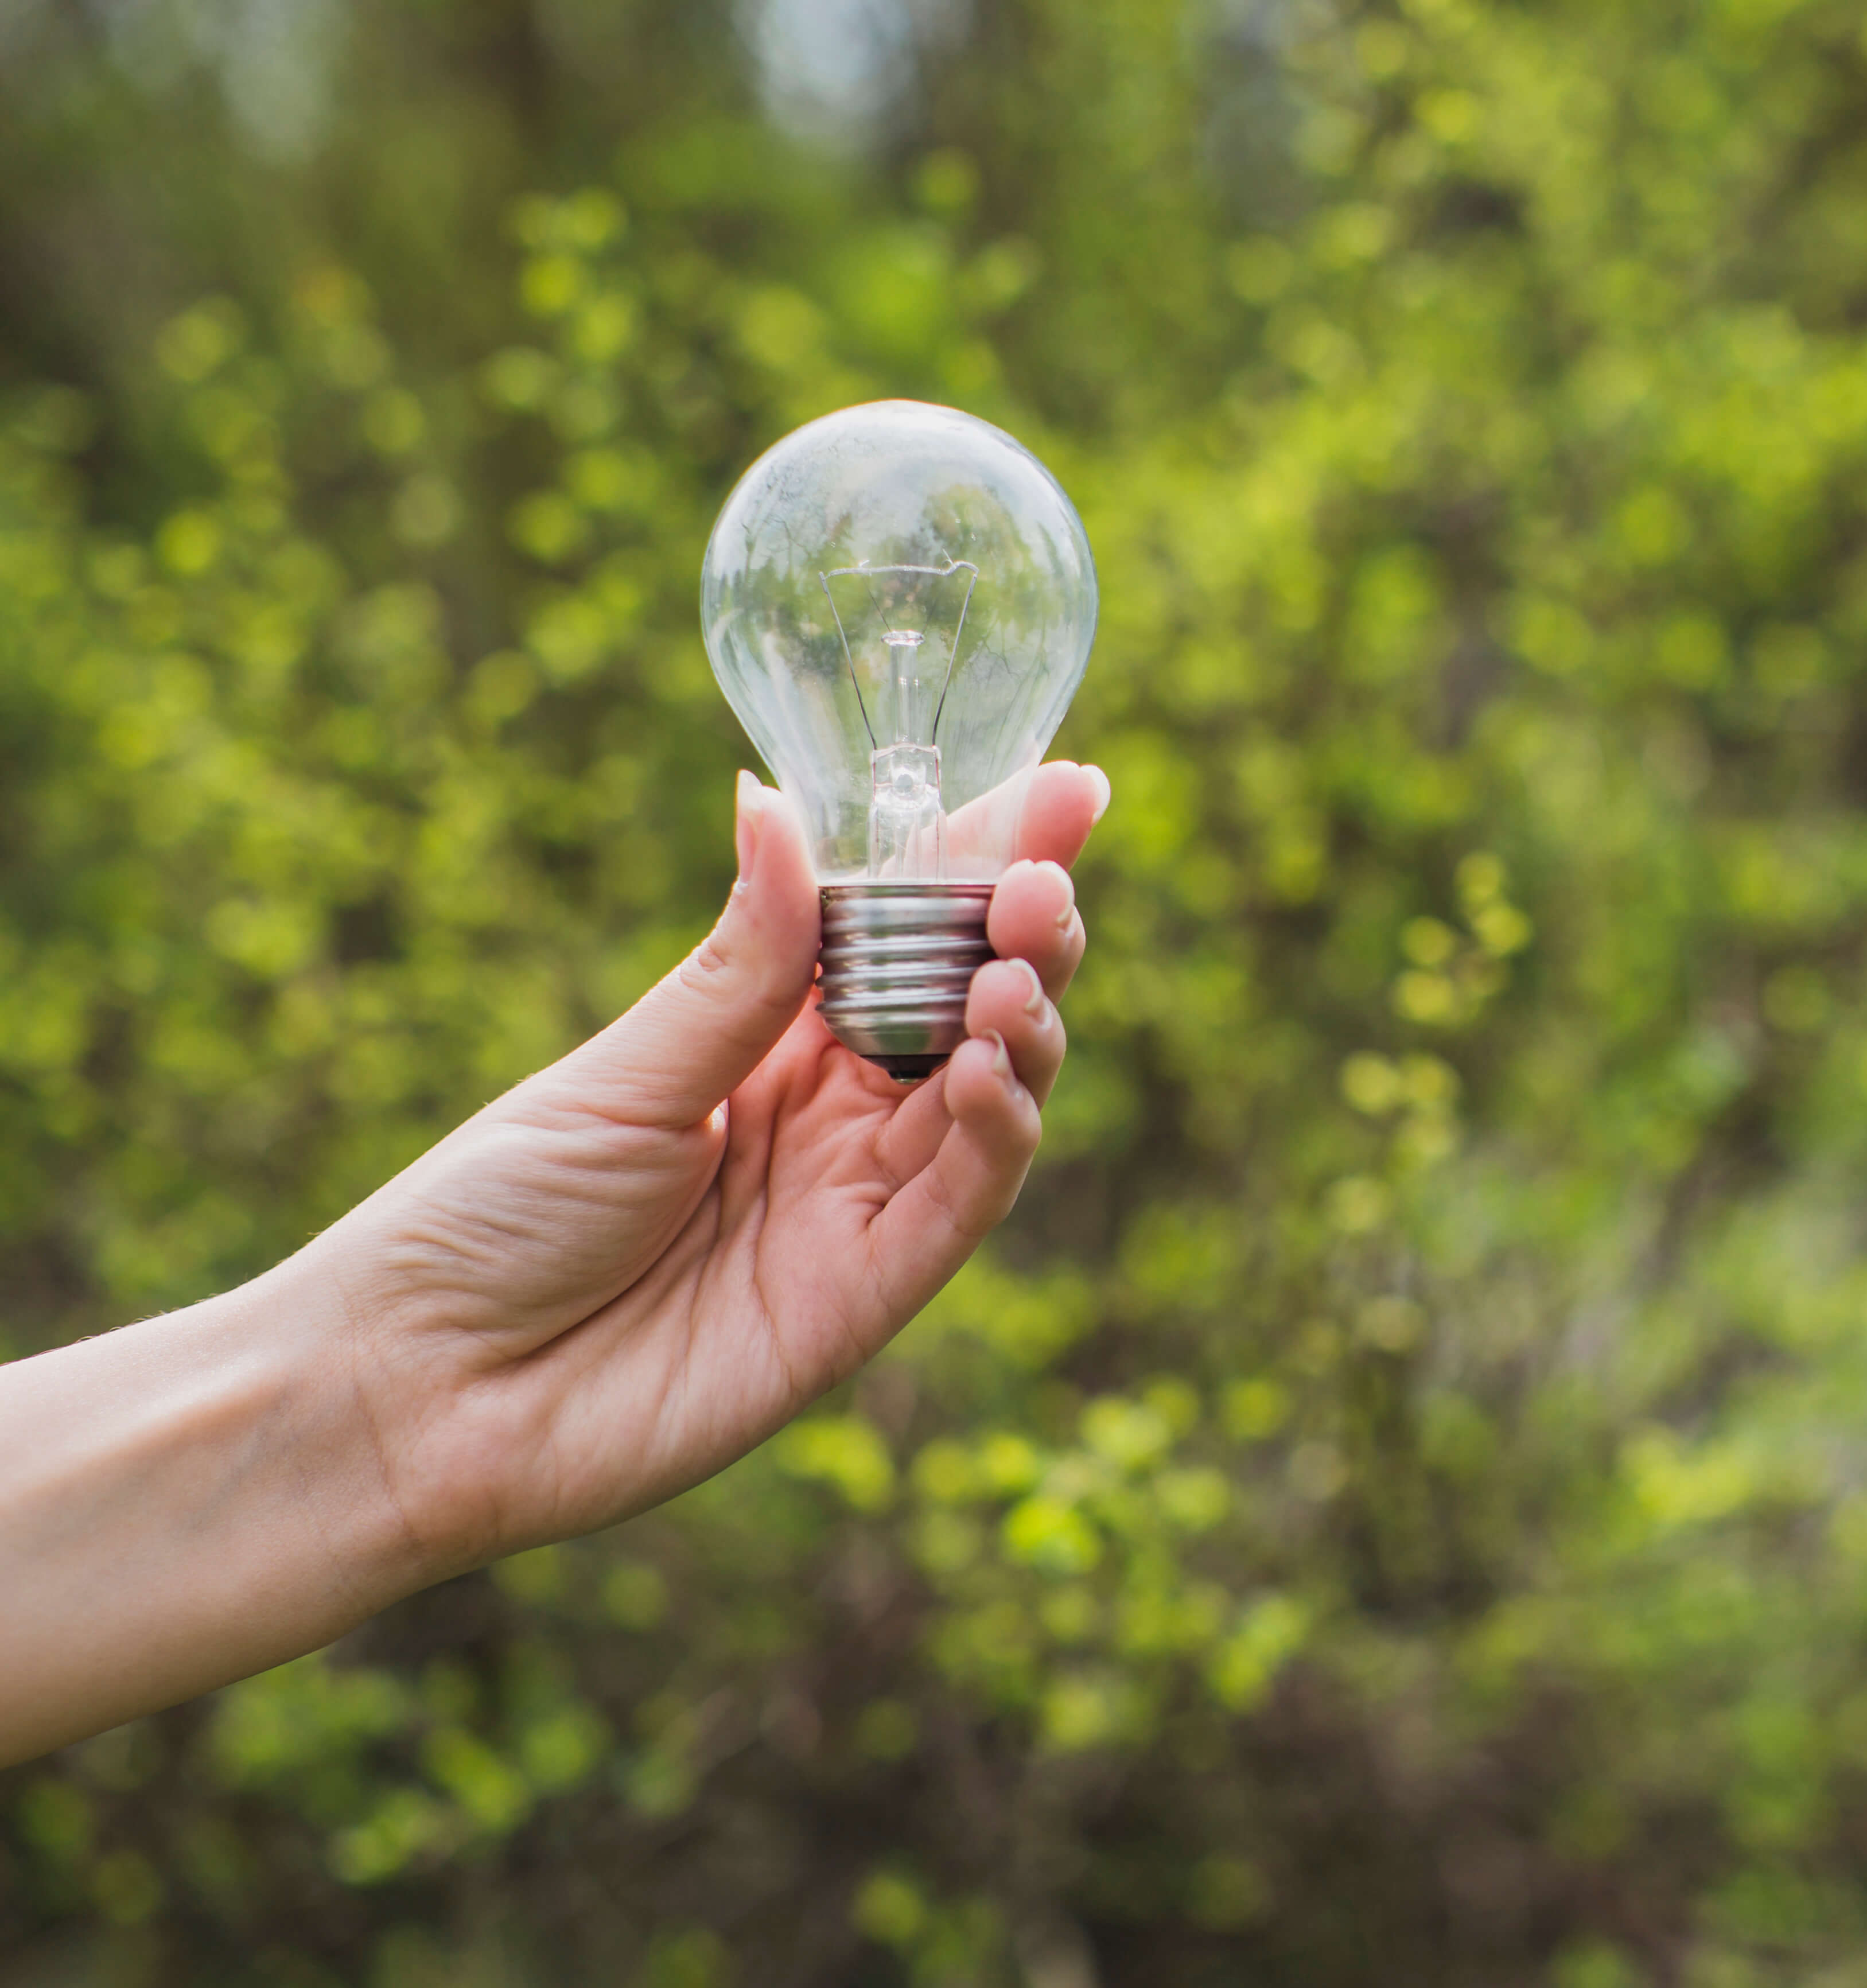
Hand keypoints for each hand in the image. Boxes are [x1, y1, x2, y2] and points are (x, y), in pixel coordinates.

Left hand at [309, 759, 1106, 1577]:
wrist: (416, 1392)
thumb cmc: (489, 1219)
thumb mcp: (621, 1076)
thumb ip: (739, 963)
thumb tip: (777, 798)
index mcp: (768, 1040)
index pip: (905, 929)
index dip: (983, 857)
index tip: (1064, 786)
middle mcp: (831, 1117)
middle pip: (970, 1006)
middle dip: (1026, 932)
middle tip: (1043, 879)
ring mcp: (853, 1206)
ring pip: (990, 1098)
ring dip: (1022, 1024)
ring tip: (1013, 969)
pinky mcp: (861, 1297)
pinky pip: (960, 1202)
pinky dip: (994, 1130)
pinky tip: (984, 1063)